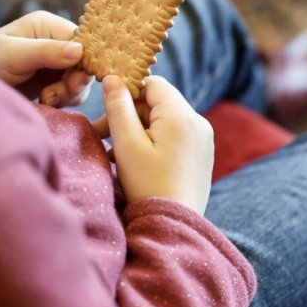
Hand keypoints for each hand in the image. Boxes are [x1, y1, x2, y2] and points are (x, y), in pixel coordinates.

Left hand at [0, 11, 92, 106]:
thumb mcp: (16, 54)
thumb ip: (47, 51)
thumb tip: (79, 51)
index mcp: (48, 25)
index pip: (80, 41)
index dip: (83, 61)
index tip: (73, 81)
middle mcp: (56, 41)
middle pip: (84, 62)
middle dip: (74, 81)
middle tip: (57, 94)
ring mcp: (56, 61)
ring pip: (80, 78)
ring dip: (68, 92)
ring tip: (46, 98)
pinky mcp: (54, 80)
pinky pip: (72, 90)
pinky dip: (64, 99)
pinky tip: (46, 101)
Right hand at [95, 75, 213, 214]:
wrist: (174, 228)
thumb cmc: (147, 186)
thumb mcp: (127, 144)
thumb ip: (118, 108)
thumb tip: (112, 78)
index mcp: (182, 116)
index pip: (153, 83)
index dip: (128, 92)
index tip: (107, 110)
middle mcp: (199, 123)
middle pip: (158, 103)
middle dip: (130, 115)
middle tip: (103, 135)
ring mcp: (203, 140)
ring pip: (164, 120)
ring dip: (139, 129)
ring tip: (118, 152)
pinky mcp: (202, 156)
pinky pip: (174, 136)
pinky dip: (154, 142)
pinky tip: (136, 161)